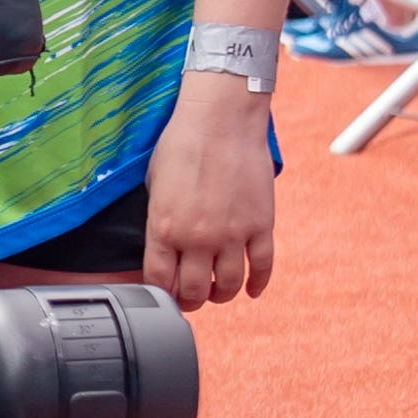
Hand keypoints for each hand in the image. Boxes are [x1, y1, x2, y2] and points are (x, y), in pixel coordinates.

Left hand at [143, 76, 278, 306]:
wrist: (221, 118)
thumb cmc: (183, 143)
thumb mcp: (154, 184)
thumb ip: (159, 220)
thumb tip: (163, 248)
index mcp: (164, 228)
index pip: (160, 282)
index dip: (162, 294)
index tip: (166, 293)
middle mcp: (198, 238)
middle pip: (195, 292)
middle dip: (191, 300)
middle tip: (192, 296)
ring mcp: (233, 233)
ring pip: (229, 285)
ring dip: (222, 295)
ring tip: (218, 291)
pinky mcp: (261, 224)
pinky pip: (262, 266)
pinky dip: (257, 284)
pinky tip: (251, 289)